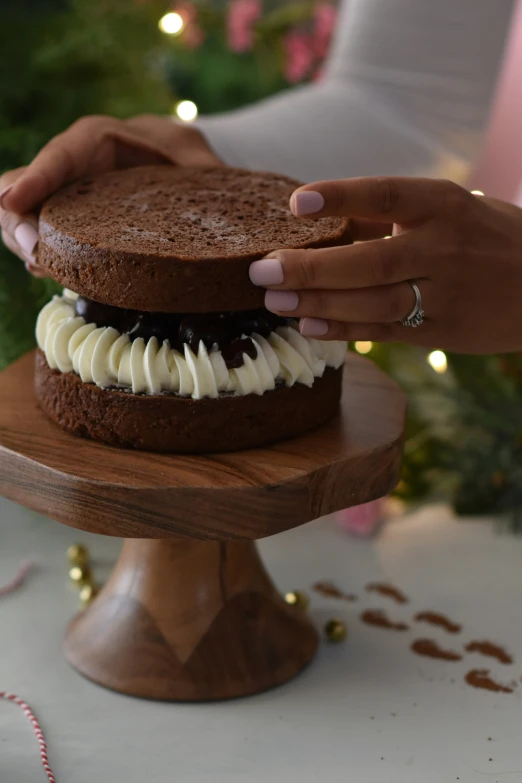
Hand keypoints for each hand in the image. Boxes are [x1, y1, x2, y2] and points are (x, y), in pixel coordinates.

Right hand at [0, 115, 220, 275]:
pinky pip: (43, 236)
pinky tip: (50, 272)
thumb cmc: (193, 164)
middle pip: (26, 185)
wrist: (189, 175)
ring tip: (42, 267)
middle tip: (34, 253)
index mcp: (105, 142)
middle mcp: (78, 168)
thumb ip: (206, 180)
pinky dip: (41, 255)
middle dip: (20, 219)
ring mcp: (70, 197)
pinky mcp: (72, 224)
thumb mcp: (204, 166)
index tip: (12, 202)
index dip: (36, 177)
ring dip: (25, 242)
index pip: (64, 152)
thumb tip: (218, 217)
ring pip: (26, 214)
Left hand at [249, 177, 521, 353]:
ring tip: (274, 302)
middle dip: (310, 268)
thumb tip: (324, 226)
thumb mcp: (453, 211)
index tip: (295, 203)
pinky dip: (345, 330)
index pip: (386, 196)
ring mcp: (447, 293)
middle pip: (370, 260)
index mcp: (446, 204)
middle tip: (262, 270)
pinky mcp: (445, 331)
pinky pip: (387, 331)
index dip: (340, 198)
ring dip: (319, 304)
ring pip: (374, 301)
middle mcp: (446, 247)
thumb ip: (396, 218)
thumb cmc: (489, 239)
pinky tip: (310, 327)